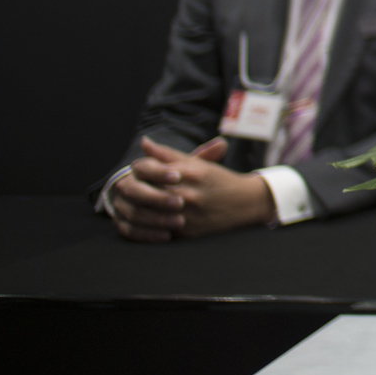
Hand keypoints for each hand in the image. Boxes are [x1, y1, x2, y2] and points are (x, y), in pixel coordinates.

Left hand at [110, 136, 274, 241]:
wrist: (244, 202)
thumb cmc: (217, 179)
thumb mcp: (195, 162)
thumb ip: (166, 153)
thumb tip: (143, 142)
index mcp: (189, 172)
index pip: (148, 168)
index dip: (139, 168)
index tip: (138, 170)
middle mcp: (188, 193)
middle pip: (145, 190)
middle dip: (136, 188)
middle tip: (131, 188)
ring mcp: (187, 215)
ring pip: (148, 212)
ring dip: (139, 207)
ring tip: (137, 203)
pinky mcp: (187, 232)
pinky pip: (158, 230)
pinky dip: (148, 225)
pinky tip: (146, 218)